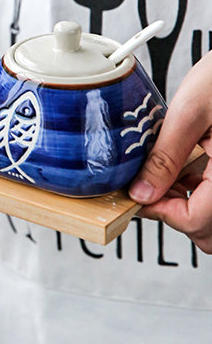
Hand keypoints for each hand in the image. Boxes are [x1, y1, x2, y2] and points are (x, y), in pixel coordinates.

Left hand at [129, 51, 211, 252]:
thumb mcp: (190, 113)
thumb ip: (166, 157)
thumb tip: (142, 192)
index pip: (196, 222)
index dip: (160, 212)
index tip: (138, 194)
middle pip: (209, 231)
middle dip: (176, 213)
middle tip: (151, 185)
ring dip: (190, 204)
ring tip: (169, 172)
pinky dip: (203, 192)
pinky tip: (189, 167)